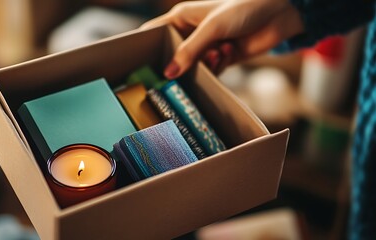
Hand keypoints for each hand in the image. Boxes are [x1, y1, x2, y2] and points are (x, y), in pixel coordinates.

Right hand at [141, 0, 303, 78]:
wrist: (278, 14)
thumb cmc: (243, 9)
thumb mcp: (212, 27)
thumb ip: (189, 50)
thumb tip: (168, 73)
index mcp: (182, 18)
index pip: (155, 31)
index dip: (146, 46)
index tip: (138, 64)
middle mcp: (192, 32)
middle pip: (174, 54)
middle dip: (177, 64)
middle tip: (174, 77)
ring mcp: (206, 46)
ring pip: (193, 66)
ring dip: (204, 64)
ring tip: (218, 53)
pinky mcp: (221, 58)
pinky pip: (210, 71)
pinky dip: (218, 67)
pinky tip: (229, 52)